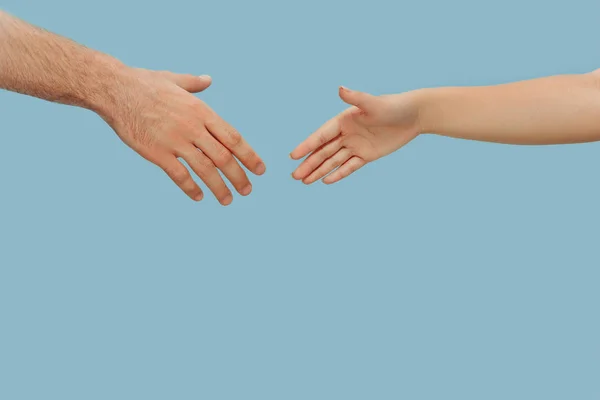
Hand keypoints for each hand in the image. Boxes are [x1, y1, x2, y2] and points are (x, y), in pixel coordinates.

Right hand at [98, 67, 265, 204]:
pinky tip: (199, 197)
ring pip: (205, 169)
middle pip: (223, 157)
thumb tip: (208, 80)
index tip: (260, 169)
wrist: (115, 90)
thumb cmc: (144, 83)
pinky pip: (179, 175)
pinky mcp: (156, 153)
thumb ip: (194, 83)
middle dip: (239, 176)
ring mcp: (174, 141)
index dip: (249, 155)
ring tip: (228, 200)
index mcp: (201, 111)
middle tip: (248, 190)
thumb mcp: (174, 80)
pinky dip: (191, 188)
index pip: (233, 137)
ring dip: (219, 187)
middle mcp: (192, 127)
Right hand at [290, 86, 420, 183]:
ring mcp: (356, 145)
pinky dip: (338, 174)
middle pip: (323, 152)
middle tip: (294, 176)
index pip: (321, 136)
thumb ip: (356, 98)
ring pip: (333, 161)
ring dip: (318, 171)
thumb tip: (340, 89)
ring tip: (304, 181)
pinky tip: (326, 181)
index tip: (293, 156)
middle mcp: (346, 133)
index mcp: (343, 120)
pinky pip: (349, 167)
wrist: (413, 115)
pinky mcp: (366, 155)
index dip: (307, 146)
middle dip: (309, 164)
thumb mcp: (374, 104)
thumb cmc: (393, 106)